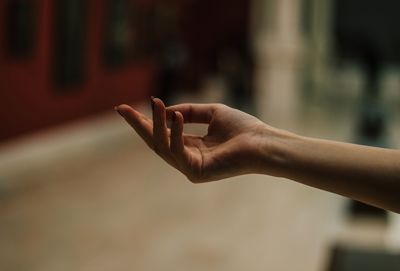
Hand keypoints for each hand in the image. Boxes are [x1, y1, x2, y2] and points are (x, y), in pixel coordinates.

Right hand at [116, 98, 274, 182]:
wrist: (263, 142)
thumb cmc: (243, 128)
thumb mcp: (212, 113)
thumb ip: (189, 111)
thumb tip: (166, 110)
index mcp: (191, 146)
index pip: (162, 134)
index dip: (144, 121)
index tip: (126, 108)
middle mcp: (187, 159)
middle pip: (155, 142)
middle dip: (138, 125)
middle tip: (121, 108)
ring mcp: (190, 168)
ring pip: (162, 146)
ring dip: (155, 124)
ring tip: (155, 104)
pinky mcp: (196, 172)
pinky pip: (178, 150)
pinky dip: (174, 132)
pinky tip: (174, 115)